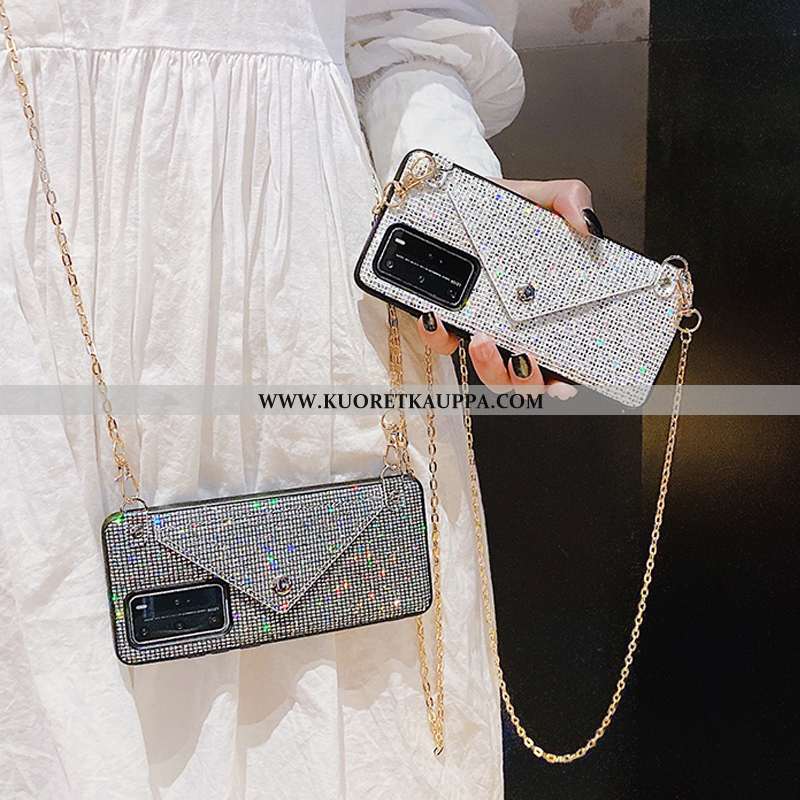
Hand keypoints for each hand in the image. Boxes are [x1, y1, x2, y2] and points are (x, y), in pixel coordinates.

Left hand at [417, 178, 602, 398]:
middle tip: (524, 360)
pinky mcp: (443, 319)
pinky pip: (439, 340)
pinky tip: (437, 316)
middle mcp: (512, 327)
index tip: (565, 384)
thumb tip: (590, 227)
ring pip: (484, 370)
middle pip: (522, 379)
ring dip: (487, 365)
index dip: (562, 383)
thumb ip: (569, 201)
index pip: (559, 359)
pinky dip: (438, 335)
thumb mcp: (540, 198)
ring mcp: (478, 327)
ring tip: (482, 339)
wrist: (455, 202)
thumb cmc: (503, 210)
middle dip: (524, 380)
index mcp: (542, 312)